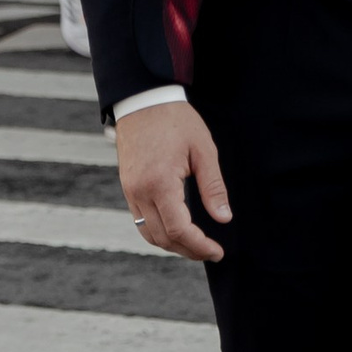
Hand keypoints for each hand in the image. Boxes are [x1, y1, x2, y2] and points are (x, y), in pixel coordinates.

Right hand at [116, 99, 231, 261]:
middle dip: (188, 250)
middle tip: (211, 251)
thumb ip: (213, 187)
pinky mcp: (127, 187)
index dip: (199, 246)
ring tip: (196, 245)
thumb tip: (224, 218)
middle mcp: (140, 192)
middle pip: (162, 238)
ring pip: (149, 234)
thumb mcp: (203, 150)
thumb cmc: (177, 121)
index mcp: (160, 183)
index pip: (179, 229)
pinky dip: (159, 232)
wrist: (144, 100)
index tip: (218, 251)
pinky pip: (140, 221)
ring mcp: (130, 191)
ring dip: (172, 245)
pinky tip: (177, 229)